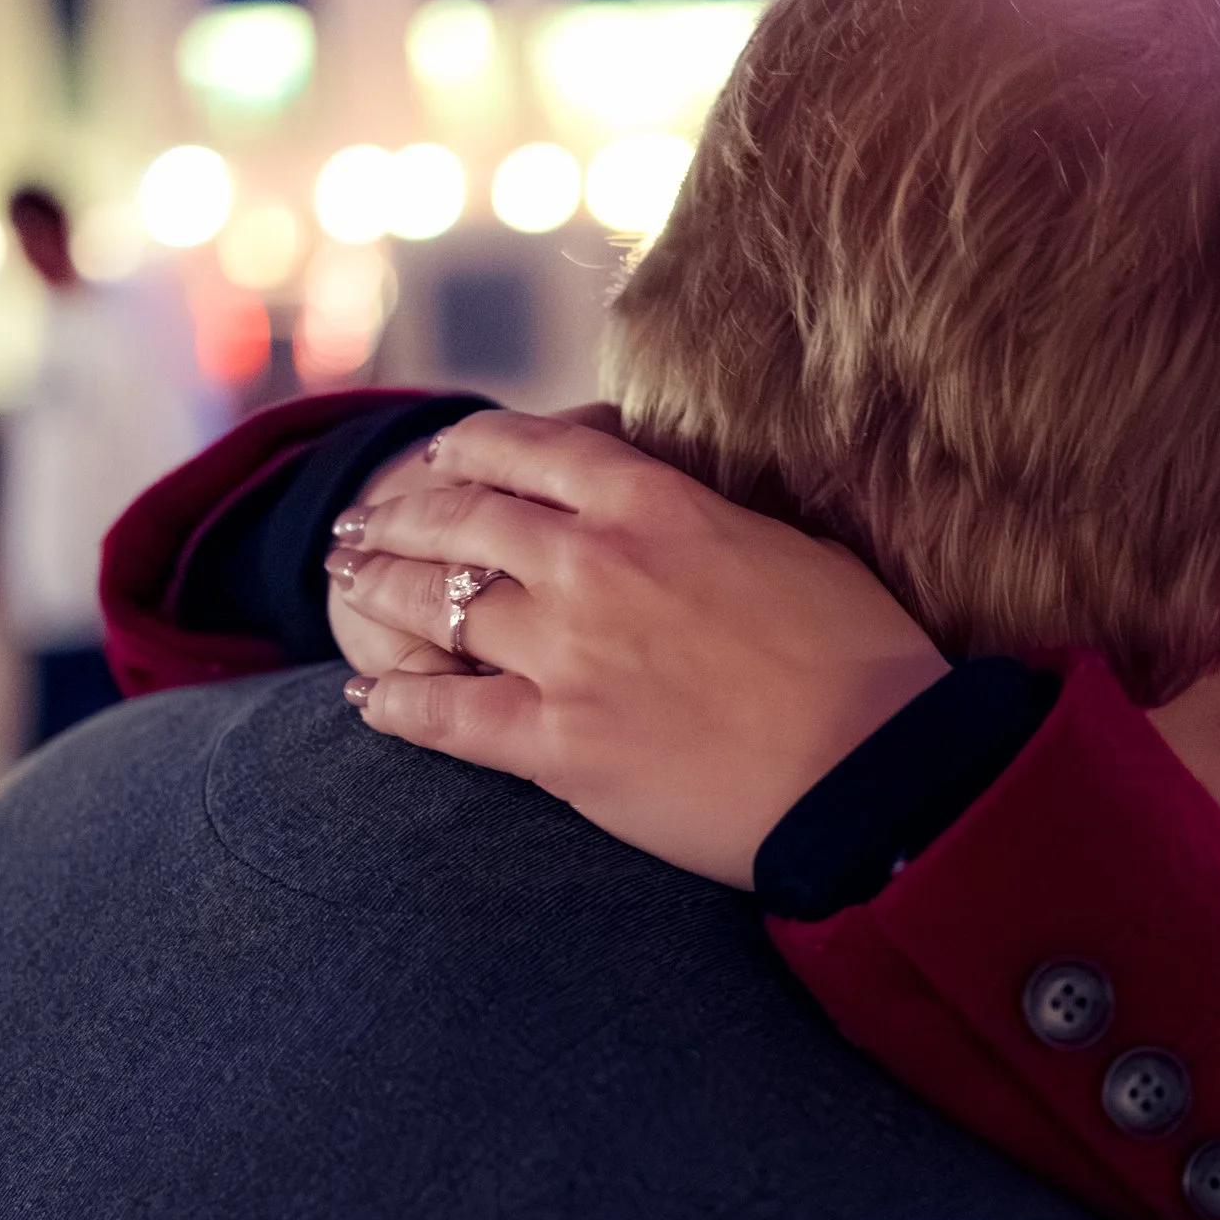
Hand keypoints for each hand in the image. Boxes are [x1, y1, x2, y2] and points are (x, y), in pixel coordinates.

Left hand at [321, 410, 948, 886]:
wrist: (873, 772)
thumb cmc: (861, 658)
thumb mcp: (785, 541)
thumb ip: (701, 512)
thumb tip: (658, 497)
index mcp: (653, 499)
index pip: (519, 447)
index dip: (461, 450)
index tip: (437, 461)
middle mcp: (592, 563)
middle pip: (455, 518)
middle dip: (395, 515)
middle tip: (361, 523)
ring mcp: (566, 656)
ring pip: (432, 605)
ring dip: (375, 591)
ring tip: (346, 586)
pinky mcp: (559, 746)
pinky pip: (444, 714)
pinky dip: (394, 701)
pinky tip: (365, 697)